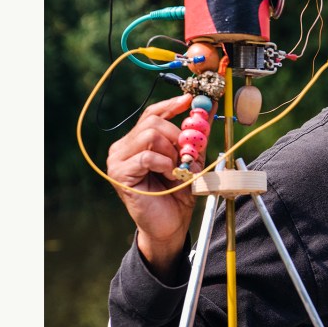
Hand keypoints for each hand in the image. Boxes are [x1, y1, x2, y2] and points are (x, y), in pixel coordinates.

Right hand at [105, 93, 196, 275]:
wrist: (169, 227)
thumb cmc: (177, 196)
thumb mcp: (191, 161)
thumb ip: (195, 137)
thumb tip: (209, 109)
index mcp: (136, 141)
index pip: (152, 113)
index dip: (172, 105)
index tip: (191, 99)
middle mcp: (123, 147)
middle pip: (153, 121)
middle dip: (177, 135)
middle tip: (187, 154)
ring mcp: (118, 160)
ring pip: (151, 135)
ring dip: (172, 152)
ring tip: (177, 170)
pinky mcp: (120, 173)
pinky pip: (148, 156)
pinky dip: (165, 164)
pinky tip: (170, 176)